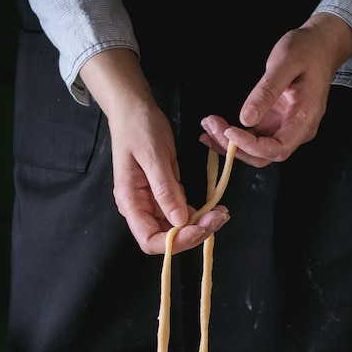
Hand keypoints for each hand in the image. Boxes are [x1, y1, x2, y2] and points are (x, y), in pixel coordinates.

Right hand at [80, 49, 228, 253]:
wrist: (134, 108)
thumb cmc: (139, 128)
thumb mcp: (154, 155)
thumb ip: (165, 189)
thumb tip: (179, 221)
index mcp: (131, 201)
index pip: (149, 240)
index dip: (175, 242)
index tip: (199, 228)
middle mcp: (140, 207)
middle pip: (165, 238)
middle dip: (193, 234)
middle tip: (218, 217)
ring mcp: (152, 202)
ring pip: (176, 228)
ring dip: (199, 226)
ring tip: (221, 213)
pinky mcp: (164, 194)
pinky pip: (181, 213)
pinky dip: (198, 214)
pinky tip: (212, 207)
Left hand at [200, 12, 351, 167]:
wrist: (320, 46)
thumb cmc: (307, 50)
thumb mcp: (286, 63)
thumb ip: (267, 92)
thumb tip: (246, 119)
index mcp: (305, 119)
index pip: (277, 149)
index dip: (251, 146)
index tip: (228, 131)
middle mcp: (297, 132)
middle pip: (263, 156)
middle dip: (234, 147)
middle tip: (210, 127)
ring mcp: (285, 130)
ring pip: (255, 152)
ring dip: (230, 144)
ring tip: (208, 127)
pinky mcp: (275, 125)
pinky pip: (253, 140)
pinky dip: (233, 138)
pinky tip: (214, 129)